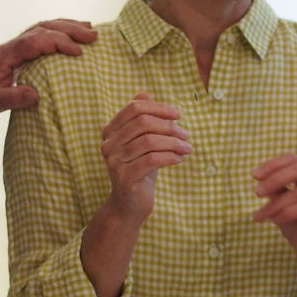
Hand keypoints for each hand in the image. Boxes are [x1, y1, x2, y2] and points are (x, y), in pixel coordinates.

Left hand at [0, 18, 94, 124]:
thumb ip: (12, 98)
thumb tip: (37, 95)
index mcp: (5, 55)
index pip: (35, 40)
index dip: (58, 42)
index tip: (78, 52)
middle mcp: (11, 47)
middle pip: (42, 28)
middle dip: (69, 29)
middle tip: (93, 35)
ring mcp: (15, 48)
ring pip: (43, 28)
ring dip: (66, 26)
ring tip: (89, 28)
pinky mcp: (18, 54)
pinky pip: (41, 37)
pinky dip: (58, 33)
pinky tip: (72, 36)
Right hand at [98, 93, 191, 222]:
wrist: (130, 204)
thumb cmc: (140, 170)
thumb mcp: (142, 142)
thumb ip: (141, 118)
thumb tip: (144, 92)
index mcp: (110, 131)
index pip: (135, 108)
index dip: (159, 108)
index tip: (178, 115)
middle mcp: (108, 144)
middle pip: (143, 122)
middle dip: (169, 126)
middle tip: (186, 135)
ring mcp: (114, 161)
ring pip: (150, 141)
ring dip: (174, 142)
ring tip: (187, 148)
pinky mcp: (124, 177)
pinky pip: (152, 159)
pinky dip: (170, 156)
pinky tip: (179, 159)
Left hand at [251, 153, 296, 272]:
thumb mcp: (281, 207)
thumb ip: (275, 191)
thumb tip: (260, 178)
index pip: (294, 159)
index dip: (273, 164)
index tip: (254, 175)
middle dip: (275, 179)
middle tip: (257, 193)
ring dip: (275, 204)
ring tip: (260, 216)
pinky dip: (287, 213)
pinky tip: (275, 221)